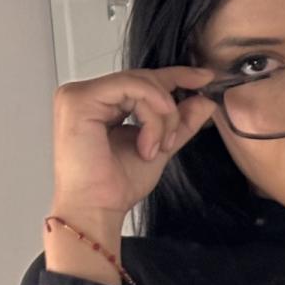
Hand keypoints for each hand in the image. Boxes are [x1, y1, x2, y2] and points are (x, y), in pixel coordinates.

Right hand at [50, 65, 219, 222]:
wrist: (97, 208)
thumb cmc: (116, 186)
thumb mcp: (160, 146)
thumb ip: (181, 122)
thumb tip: (205, 101)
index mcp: (101, 103)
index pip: (143, 80)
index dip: (177, 75)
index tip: (205, 78)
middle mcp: (86, 94)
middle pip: (145, 80)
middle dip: (169, 111)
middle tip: (172, 141)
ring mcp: (78, 94)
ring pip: (141, 85)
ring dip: (161, 118)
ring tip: (156, 149)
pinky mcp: (79, 99)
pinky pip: (131, 89)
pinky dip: (150, 116)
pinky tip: (149, 144)